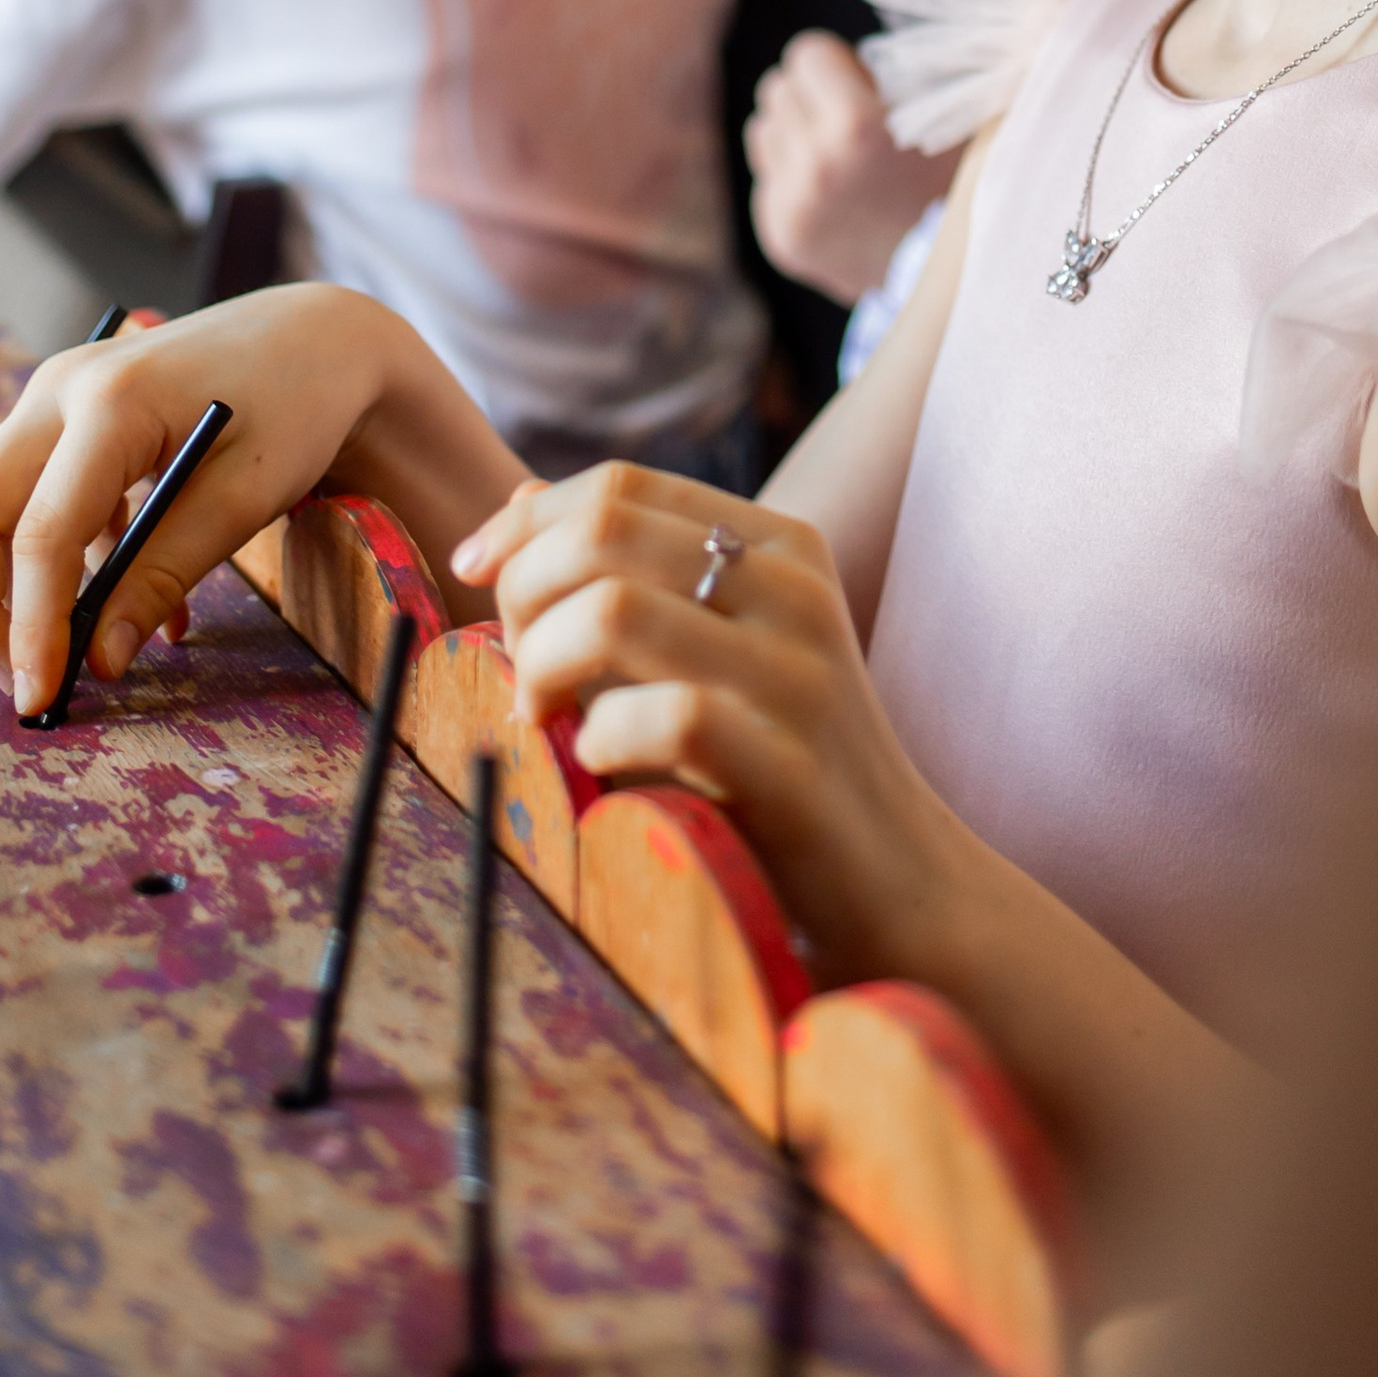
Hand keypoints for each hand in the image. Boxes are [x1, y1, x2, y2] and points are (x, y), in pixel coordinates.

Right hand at [0, 282, 491, 715]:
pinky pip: (28, 496)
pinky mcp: (64, 416)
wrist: (312, 337)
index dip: (32, 626)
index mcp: (111, 401)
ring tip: (63, 655)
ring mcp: (55, 395)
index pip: (42, 532)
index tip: (39, 697)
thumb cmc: (292, 406)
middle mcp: (61, 388)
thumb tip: (101, 660)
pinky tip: (116, 602)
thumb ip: (165, 576)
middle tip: (22, 683)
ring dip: (6, 588)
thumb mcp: (242, 499)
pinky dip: (52, 560)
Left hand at [452, 462, 965, 984]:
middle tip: (520, 673)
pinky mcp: (791, 765)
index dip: (525, 525)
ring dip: (542, 666)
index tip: (473, 575)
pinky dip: (600, 738)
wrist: (904, 891)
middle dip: (523, 594)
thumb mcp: (712, 652)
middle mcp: (793, 589)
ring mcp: (798, 674)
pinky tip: (599, 768)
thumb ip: (625, 580)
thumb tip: (513, 509)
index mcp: (778, 545)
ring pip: (613, 610)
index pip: (619, 485)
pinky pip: (663, 715)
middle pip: (601, 531)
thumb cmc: (782, 770)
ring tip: (543, 720)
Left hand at [747, 32, 947, 303]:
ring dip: (794, 134)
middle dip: (810, 97)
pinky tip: (832, 195)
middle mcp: (814, 165)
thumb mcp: (943, 115)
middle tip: (847, 121)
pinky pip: (766, 179)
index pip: (806, 54)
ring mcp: (792, 206)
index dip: (835, 64)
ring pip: (762, 129)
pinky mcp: (779, 236)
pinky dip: (792, 178)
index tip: (858, 85)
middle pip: (777, 88)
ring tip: (838, 158)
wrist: (949, 277)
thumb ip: (905, 70)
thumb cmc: (954, 180)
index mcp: (855, 126)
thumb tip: (873, 38)